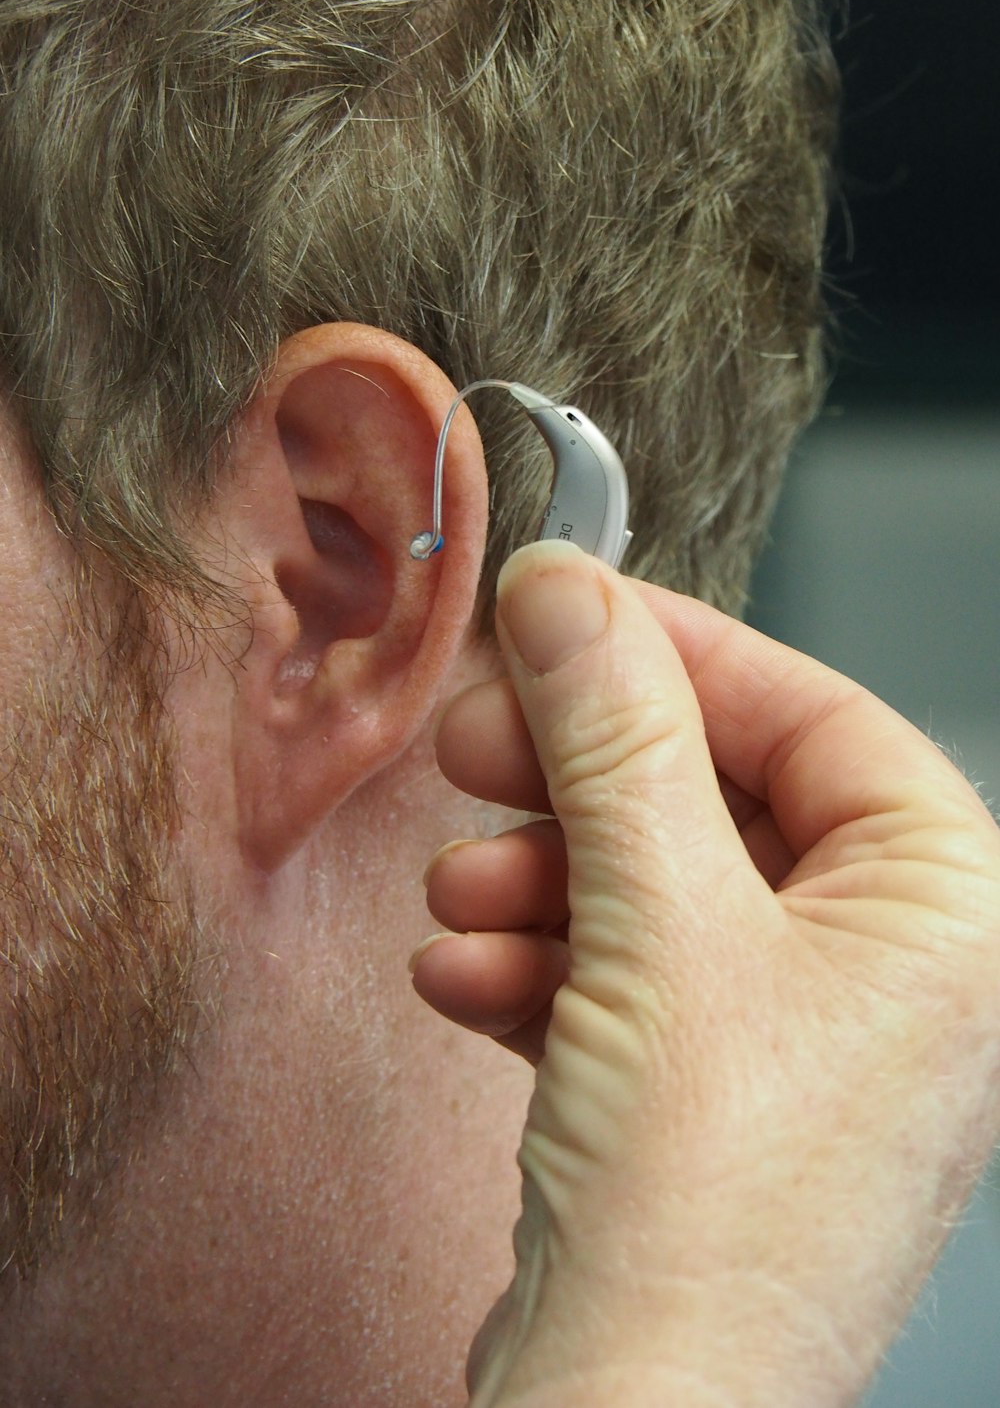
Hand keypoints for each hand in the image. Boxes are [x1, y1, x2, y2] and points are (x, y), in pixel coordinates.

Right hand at [411, 542, 999, 1407]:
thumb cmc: (707, 1211)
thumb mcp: (659, 924)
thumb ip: (615, 736)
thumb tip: (570, 592)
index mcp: (946, 908)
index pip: (809, 713)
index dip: (672, 655)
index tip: (561, 615)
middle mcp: (894, 969)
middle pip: (717, 797)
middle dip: (581, 780)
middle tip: (478, 743)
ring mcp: (802, 1036)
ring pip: (657, 887)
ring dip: (542, 878)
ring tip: (460, 893)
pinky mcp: (715, 1094)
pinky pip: (627, 978)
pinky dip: (542, 966)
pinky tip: (468, 979)